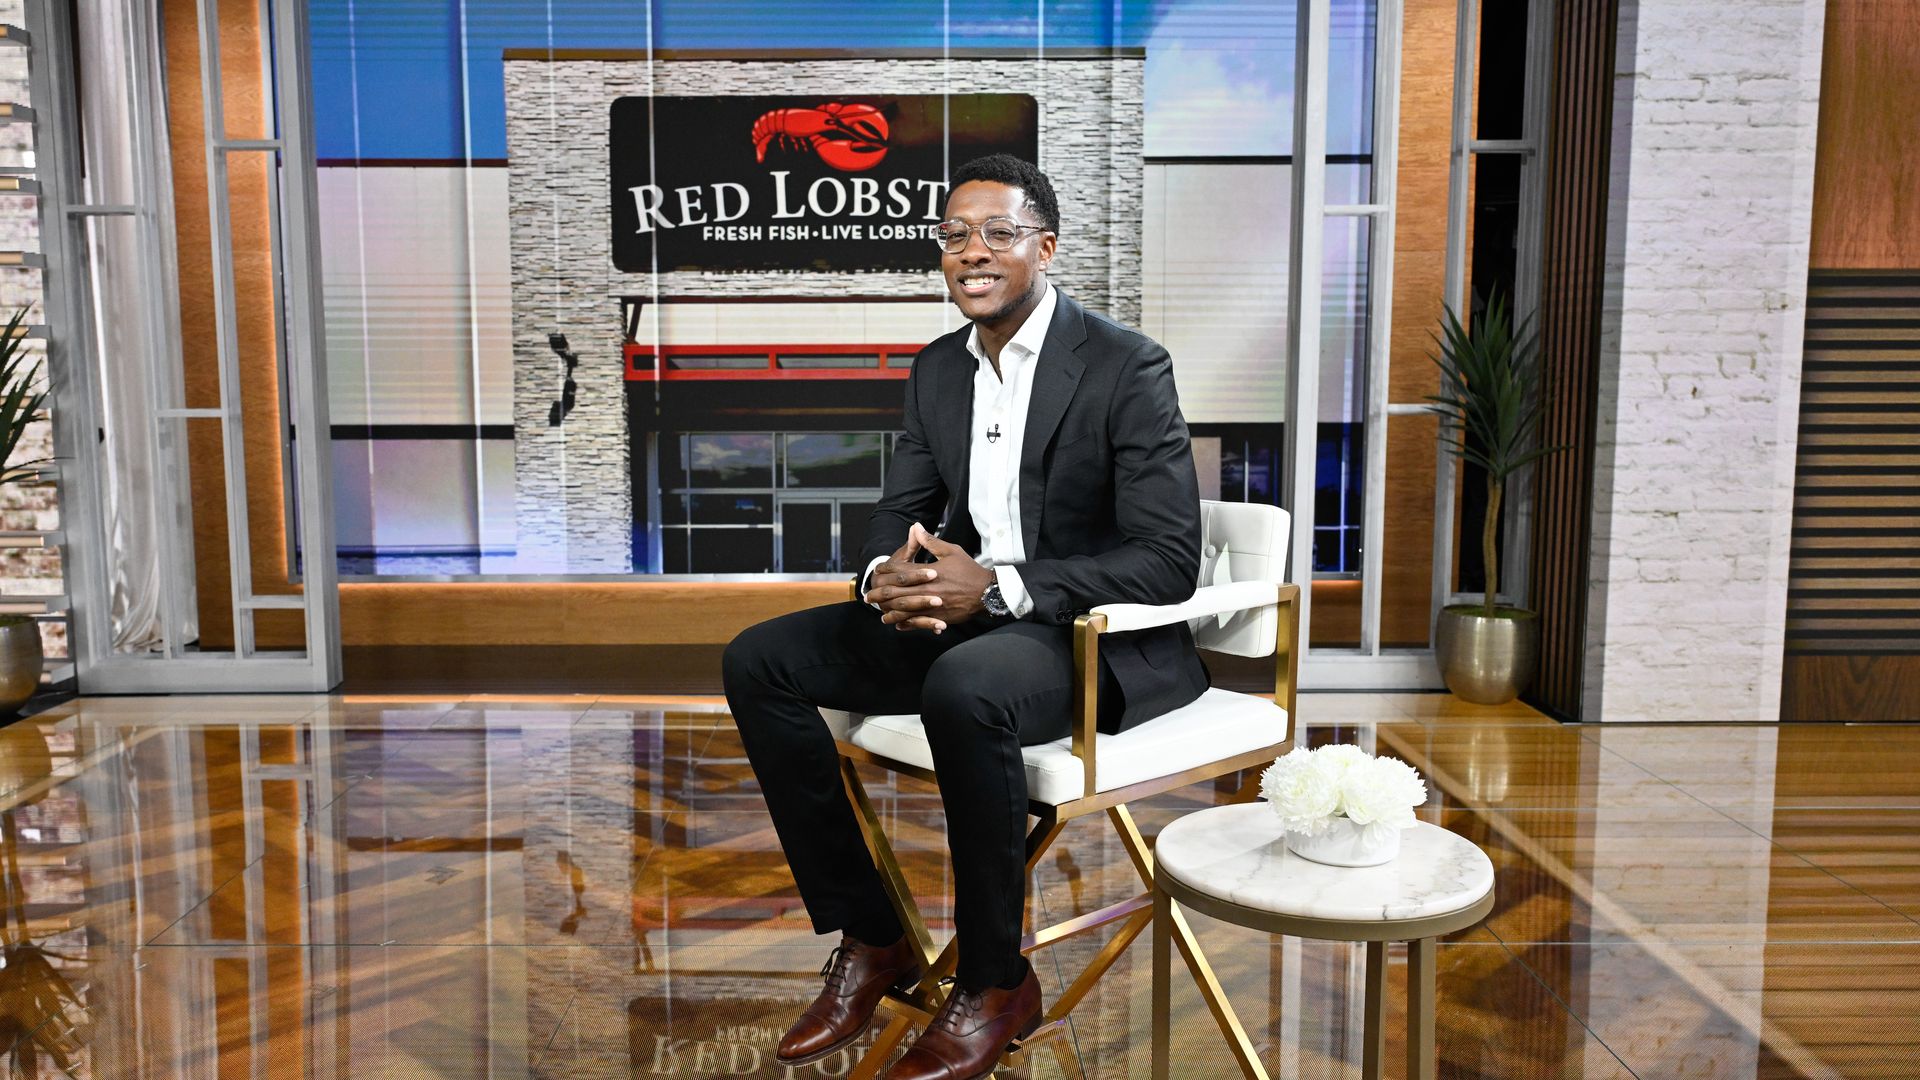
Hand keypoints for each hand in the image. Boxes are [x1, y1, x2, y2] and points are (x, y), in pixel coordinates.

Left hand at [865, 523, 992, 632]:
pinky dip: (907, 624)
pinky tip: (899, 624)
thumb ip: (931, 541)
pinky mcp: (939, 617)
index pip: (900, 571)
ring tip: (881, 614)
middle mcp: (927, 590)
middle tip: (868, 596)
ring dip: (890, 613)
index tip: (878, 571)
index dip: (886, 570)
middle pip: (896, 593)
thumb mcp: (951, 551)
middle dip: (880, 595)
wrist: (987, 592)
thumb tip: (916, 528)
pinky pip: (918, 622)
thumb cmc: (969, 570)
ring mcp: (932, 606)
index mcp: (928, 572)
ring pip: (905, 611)